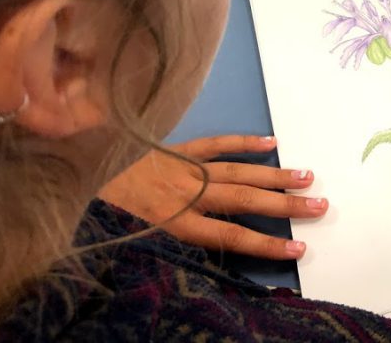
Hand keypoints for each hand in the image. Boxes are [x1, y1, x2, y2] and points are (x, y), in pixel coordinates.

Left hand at [98, 134, 326, 259]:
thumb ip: (177, 241)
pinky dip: (244, 142)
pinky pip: (215, 143)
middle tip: (320, 206)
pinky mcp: (177, 148)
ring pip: (237, 171)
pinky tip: (272, 144)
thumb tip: (216, 247)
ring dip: (275, 175)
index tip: (299, 246)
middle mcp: (186, 192)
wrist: (70, 175)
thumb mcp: (138, 241)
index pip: (230, 235)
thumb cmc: (104, 218)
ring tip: (308, 178)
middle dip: (284, 205)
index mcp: (174, 221)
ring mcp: (184, 167)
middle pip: (243, 199)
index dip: (266, 243)